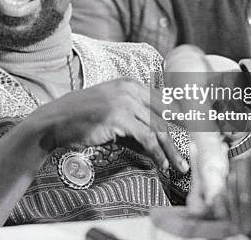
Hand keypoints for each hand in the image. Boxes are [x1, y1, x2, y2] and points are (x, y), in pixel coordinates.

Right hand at [33, 78, 189, 172]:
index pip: (165, 101)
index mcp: (130, 84)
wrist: (54, 121)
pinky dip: (157, 154)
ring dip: (171, 151)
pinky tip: (161, 165)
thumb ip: (134, 119)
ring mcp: (124, 102)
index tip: (196, 132)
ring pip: (158, 128)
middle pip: (165, 115)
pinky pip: (146, 138)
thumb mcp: (111, 110)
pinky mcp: (119, 118)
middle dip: (182, 137)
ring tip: (180, 167)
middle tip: (194, 153)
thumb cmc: (81, 118)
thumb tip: (157, 140)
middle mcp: (130, 89)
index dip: (183, 118)